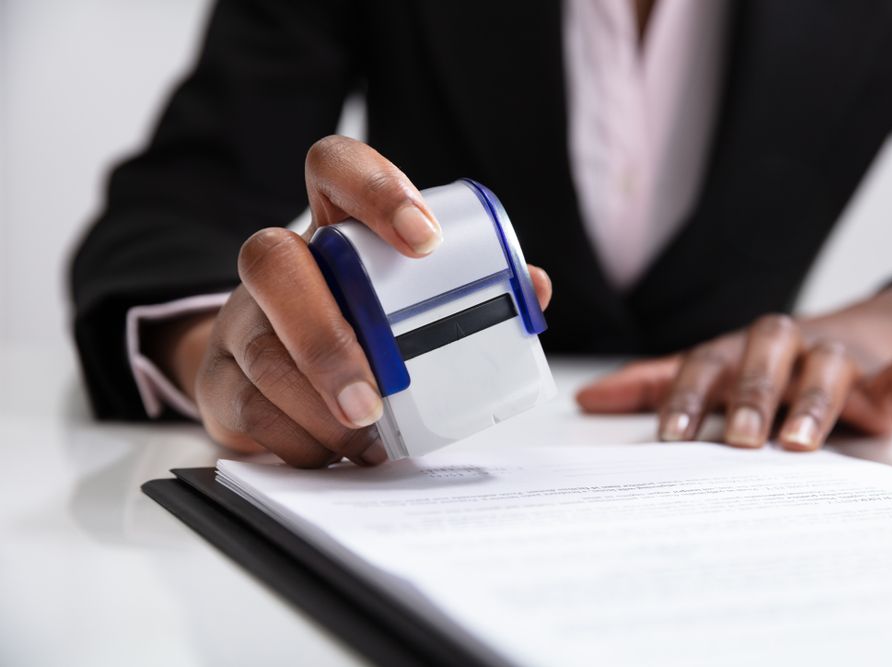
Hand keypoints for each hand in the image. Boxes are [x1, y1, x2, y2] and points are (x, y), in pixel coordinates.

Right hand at [151, 136, 551, 466]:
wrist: (277, 377)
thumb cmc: (362, 330)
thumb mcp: (409, 301)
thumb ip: (473, 288)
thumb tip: (533, 287)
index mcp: (333, 230)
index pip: (334, 167)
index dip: (374, 189)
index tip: (425, 242)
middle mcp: (277, 265)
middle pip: (272, 261)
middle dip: (326, 336)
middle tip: (376, 396)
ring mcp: (240, 319)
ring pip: (260, 348)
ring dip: (318, 403)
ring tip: (367, 437)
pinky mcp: (218, 378)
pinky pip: (245, 406)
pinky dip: (298, 438)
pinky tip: (334, 450)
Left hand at [576, 292, 891, 449]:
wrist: (848, 340)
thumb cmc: (763, 370)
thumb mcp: (710, 376)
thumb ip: (655, 387)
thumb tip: (588, 399)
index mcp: (736, 351)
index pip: (705, 366)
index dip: (687, 398)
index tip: (670, 438)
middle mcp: (784, 348)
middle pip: (765, 355)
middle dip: (751, 395)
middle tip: (738, 440)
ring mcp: (837, 358)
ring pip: (827, 365)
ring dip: (814, 401)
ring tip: (799, 443)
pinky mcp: (888, 372)